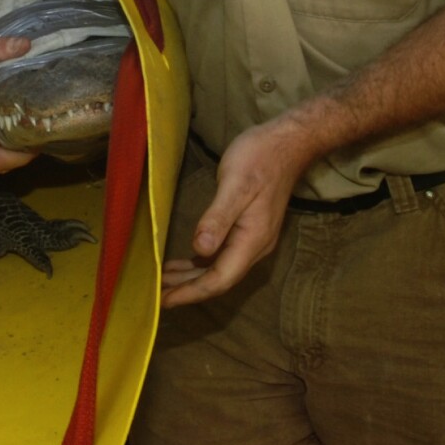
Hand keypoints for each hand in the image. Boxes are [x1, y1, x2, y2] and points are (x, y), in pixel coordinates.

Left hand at [161, 118, 313, 308]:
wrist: (288, 143)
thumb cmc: (259, 159)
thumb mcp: (235, 185)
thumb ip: (218, 218)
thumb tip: (199, 250)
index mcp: (252, 240)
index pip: (219, 279)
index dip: (191, 292)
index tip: (164, 301)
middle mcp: (255, 246)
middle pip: (219, 279)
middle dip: (188, 289)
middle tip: (156, 296)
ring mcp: (254, 238)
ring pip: (220, 268)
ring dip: (192, 276)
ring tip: (164, 281)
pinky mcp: (249, 229)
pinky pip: (223, 255)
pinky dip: (201, 261)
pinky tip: (186, 260)